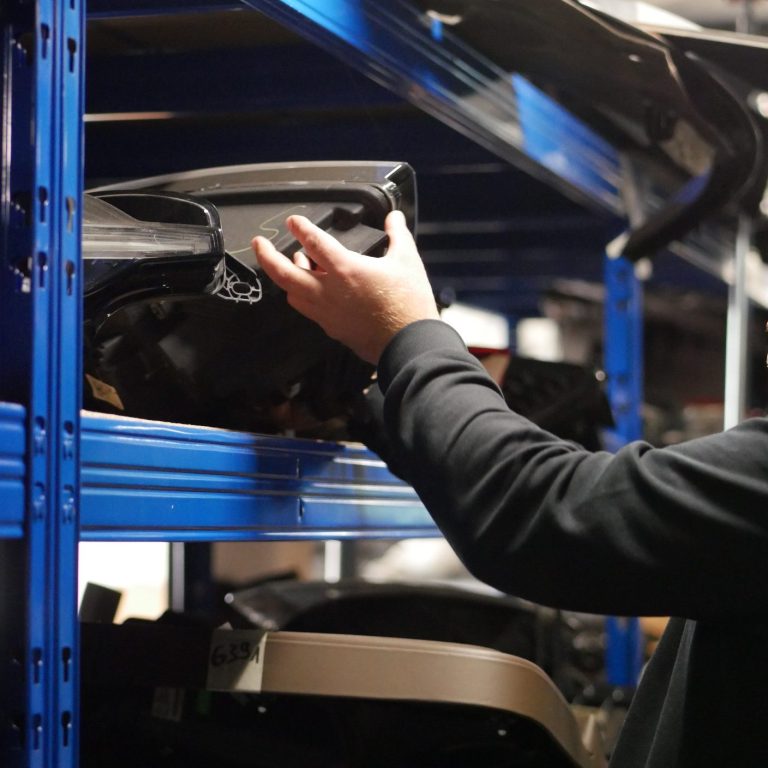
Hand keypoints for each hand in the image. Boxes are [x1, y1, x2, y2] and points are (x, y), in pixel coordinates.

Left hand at [252, 210, 439, 363]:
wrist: (409, 344)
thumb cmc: (409, 304)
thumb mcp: (407, 261)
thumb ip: (397, 235)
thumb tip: (395, 217)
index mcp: (346, 270)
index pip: (314, 242)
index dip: (300, 228)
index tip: (293, 221)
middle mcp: (328, 291)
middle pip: (285, 273)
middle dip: (267, 256)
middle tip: (259, 243)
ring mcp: (327, 312)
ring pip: (292, 293)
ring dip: (285, 277)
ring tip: (290, 264)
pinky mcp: (331, 328)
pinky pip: (307, 310)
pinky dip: (302, 296)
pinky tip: (311, 291)